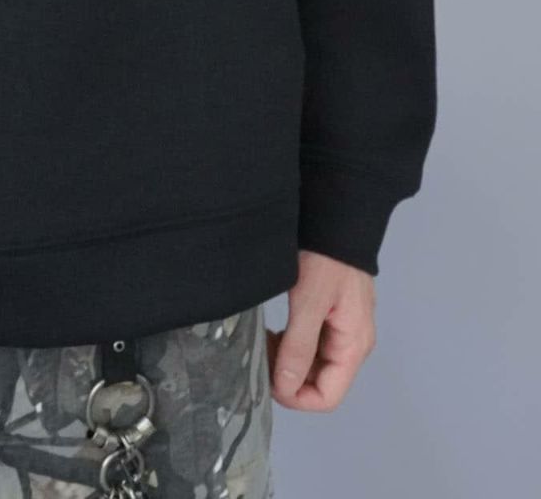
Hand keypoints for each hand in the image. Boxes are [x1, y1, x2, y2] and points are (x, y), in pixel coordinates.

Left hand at [265, 250, 376, 409]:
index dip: (296, 397)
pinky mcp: (330, 314)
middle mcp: (352, 343)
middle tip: (261, 354)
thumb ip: (299, 345)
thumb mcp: (309, 301)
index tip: (266, 379)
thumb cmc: (326, 258)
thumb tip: (285, 386)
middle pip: (320, 382)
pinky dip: (291, 344)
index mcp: (353, 346)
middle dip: (288, 377)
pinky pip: (311, 343)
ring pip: (313, 363)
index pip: (328, 397)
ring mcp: (342, 329)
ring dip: (288, 360)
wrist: (336, 218)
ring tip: (264, 340)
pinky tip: (274, 331)